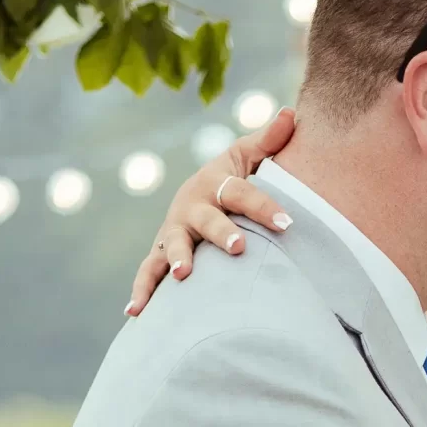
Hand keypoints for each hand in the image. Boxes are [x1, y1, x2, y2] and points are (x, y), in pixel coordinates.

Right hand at [125, 107, 298, 317]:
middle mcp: (191, 206)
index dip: (264, 206)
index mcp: (215, 183)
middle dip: (220, 232)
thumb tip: (291, 114)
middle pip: (206, 220)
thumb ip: (268, 142)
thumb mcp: (247, 158)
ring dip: (177, 259)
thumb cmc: (231, 180)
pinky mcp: (160, 254)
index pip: (242, 193)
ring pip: (173, 245)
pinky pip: (149, 272)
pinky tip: (135, 312)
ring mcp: (174, 232)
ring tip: (184, 276)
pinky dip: (142, 290)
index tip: (288, 223)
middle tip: (238, 247)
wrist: (197, 196)